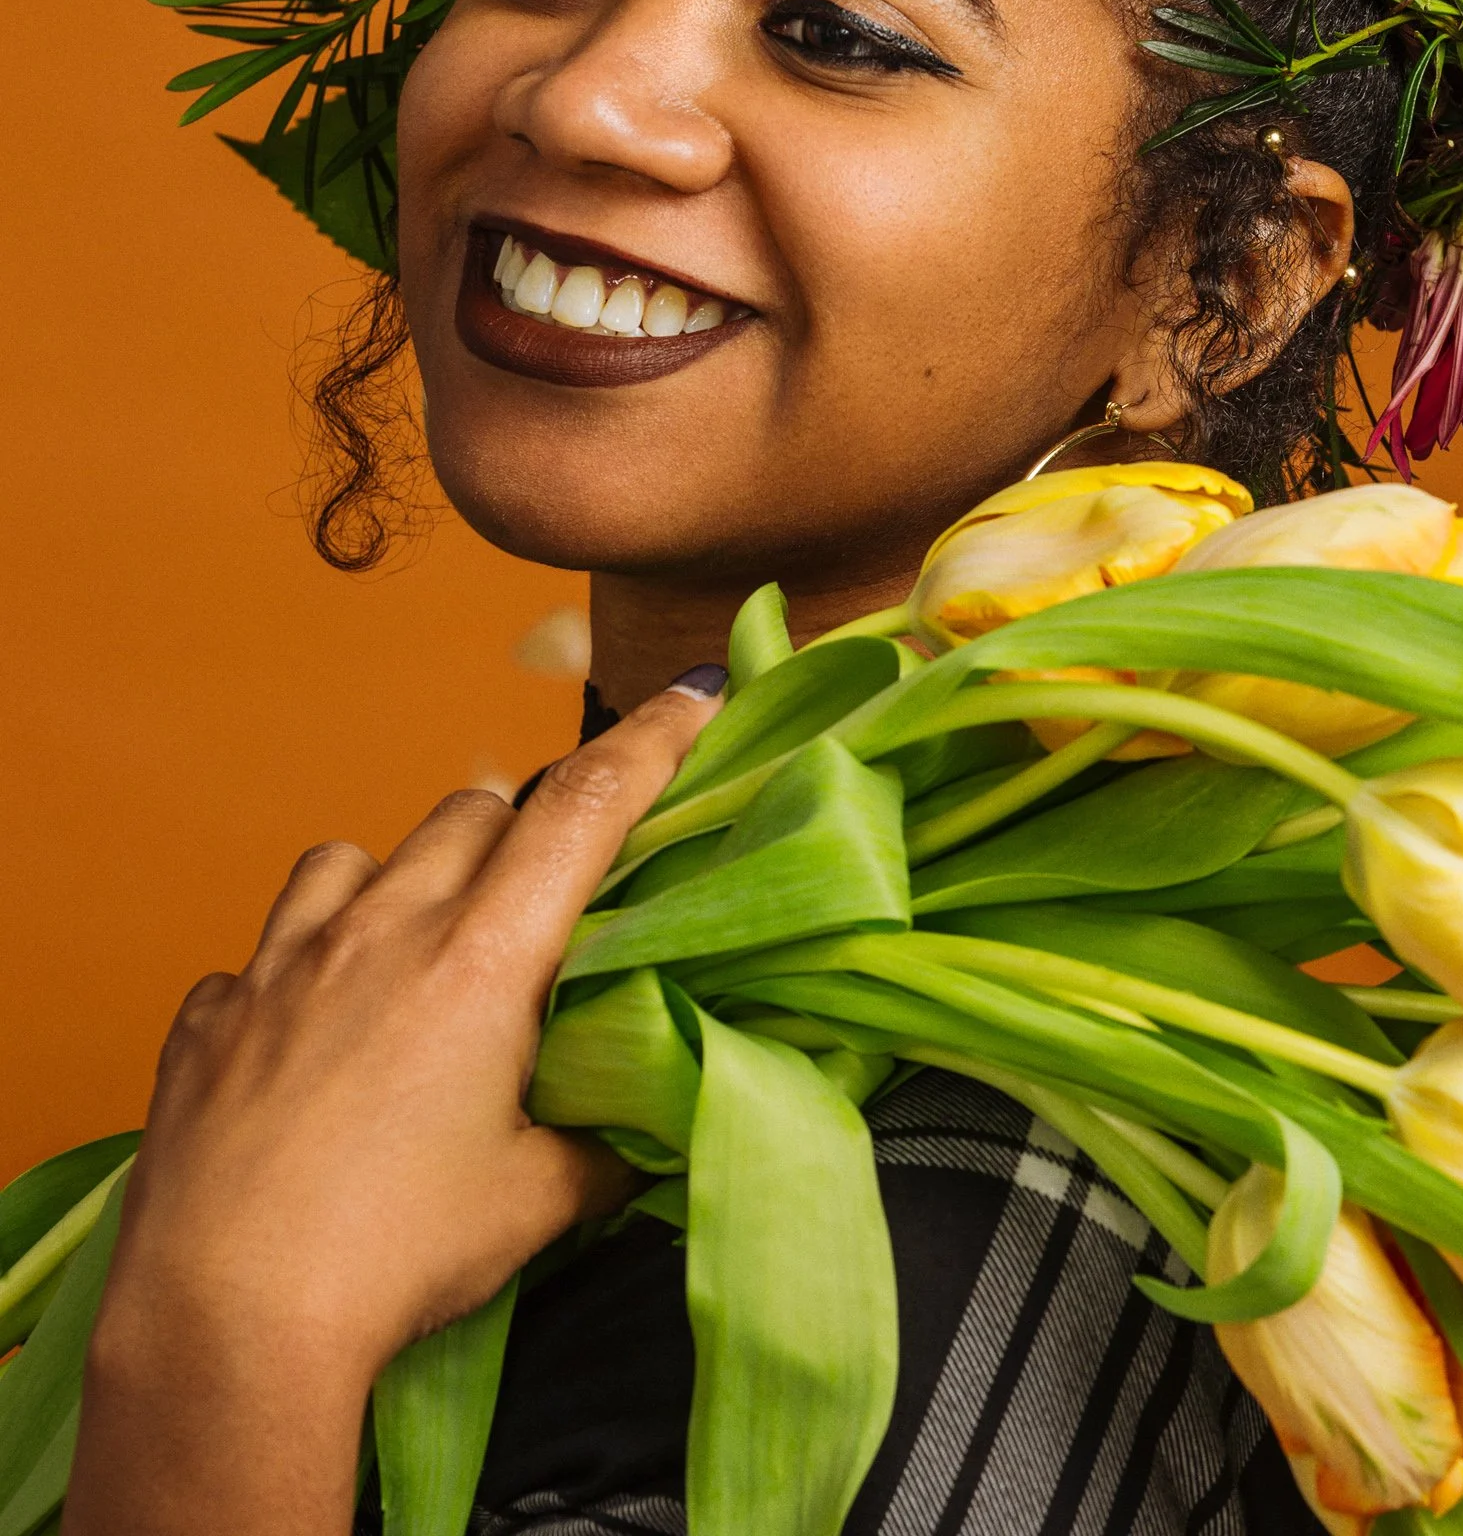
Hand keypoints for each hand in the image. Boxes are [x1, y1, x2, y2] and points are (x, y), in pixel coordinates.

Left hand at [65, 673, 721, 1535]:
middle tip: (541, 901)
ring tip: (412, 951)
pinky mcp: (210, 1016)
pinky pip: (260, 954)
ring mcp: (282, 964)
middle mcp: (383, 931)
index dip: (649, 741)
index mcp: (482, 959)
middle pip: (471, 812)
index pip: (583, 807)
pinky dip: (296, 972)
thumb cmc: (395, 1256)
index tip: (694, 696)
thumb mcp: (536, 1203)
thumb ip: (601, 1140)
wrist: (225, 1322)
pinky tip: (306, 1036)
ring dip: (398, 881)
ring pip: (353, 858)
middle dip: (519, 831)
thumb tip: (644, 1120)